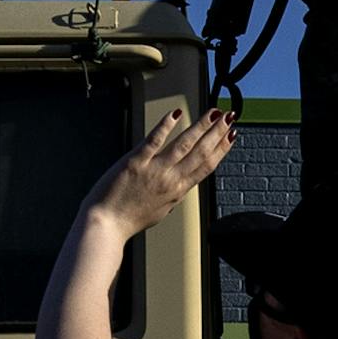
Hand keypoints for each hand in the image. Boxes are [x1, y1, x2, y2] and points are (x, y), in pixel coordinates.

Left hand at [84, 109, 236, 239]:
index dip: (222, 148)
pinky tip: (176, 114)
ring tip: (213, 112)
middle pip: (201, 152)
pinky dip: (166, 126)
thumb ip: (172, 195)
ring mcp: (154, 170)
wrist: (106, 226)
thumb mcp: (160, 210)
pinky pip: (154, 140)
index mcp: (178, 191)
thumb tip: (180, 186)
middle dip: (217, 131)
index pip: (206, 166)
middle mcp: (171, 180)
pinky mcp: (135, 162)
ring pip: (184, 144)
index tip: (231, 135)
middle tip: (229, 116)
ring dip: (201, 126)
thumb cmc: (128, 220)